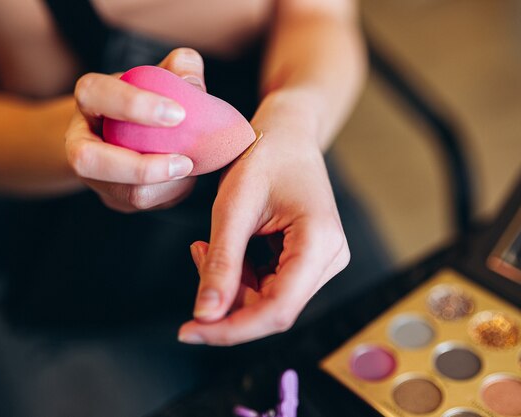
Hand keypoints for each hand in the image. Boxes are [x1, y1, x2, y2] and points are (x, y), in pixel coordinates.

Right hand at [65, 48, 206, 211]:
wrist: (130, 130)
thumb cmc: (149, 97)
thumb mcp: (161, 75)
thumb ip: (180, 68)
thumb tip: (192, 80)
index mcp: (90, 98)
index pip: (96, 94)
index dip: (134, 105)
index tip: (178, 114)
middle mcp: (80, 138)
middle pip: (88, 160)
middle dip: (140, 167)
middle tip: (186, 162)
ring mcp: (94, 174)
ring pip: (124, 192)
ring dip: (166, 185)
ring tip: (192, 168)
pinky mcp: (113, 197)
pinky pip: (143, 203)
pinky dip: (171, 194)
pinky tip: (186, 178)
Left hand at [178, 94, 350, 344]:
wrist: (286, 133)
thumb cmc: (263, 156)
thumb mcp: (233, 207)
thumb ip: (221, 263)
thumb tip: (205, 315)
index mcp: (320, 241)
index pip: (278, 309)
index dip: (231, 328)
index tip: (189, 331)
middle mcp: (330, 257)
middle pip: (272, 308)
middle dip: (226, 300)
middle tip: (196, 259)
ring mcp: (322, 260)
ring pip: (269, 300)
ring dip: (231, 286)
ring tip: (206, 247)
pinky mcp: (309, 260)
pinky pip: (271, 286)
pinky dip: (241, 276)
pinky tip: (226, 248)